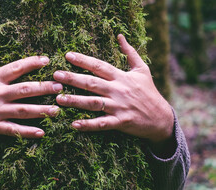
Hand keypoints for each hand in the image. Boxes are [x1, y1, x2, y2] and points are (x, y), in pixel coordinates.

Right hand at [0, 28, 62, 150]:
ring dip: (41, 110)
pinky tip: (42, 132)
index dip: (32, 63)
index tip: (46, 60)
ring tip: (57, 109)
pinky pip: (12, 129)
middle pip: (25, 89)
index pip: (15, 68)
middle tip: (60, 86)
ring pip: (22, 110)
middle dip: (44, 87)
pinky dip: (27, 131)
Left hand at [53, 34, 173, 144]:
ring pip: (93, 103)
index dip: (84, 60)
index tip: (68, 55)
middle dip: (73, 78)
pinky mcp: (120, 122)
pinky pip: (101, 123)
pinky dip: (88, 125)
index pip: (99, 66)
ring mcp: (119, 107)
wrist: (161, 118)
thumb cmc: (149, 92)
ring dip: (75, 101)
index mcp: (121, 77)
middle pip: (92, 83)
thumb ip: (130, 53)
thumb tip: (120, 36)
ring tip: (58, 98)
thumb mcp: (142, 70)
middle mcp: (118, 90)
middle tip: (56, 75)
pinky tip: (74, 124)